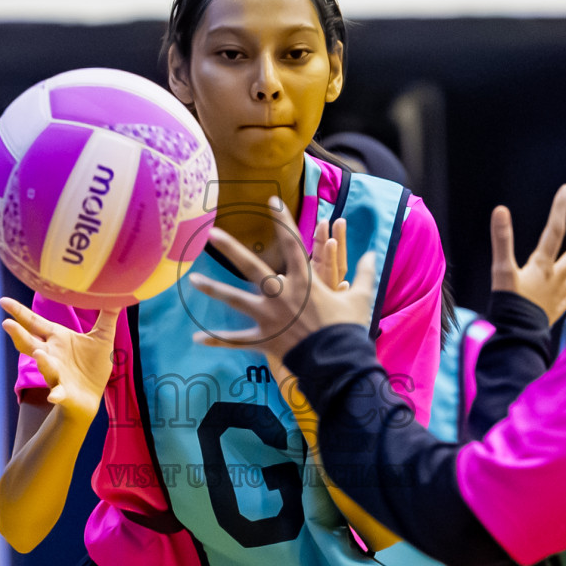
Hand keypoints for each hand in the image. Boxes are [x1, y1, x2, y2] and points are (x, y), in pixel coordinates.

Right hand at [0, 298, 117, 425]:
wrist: (91, 396)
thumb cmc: (92, 365)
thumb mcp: (103, 337)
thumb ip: (107, 315)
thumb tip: (116, 291)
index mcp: (57, 338)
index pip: (34, 322)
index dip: (19, 312)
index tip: (3, 301)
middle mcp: (51, 354)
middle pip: (30, 342)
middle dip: (19, 334)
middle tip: (6, 323)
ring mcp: (56, 373)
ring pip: (45, 366)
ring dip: (41, 361)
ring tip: (37, 352)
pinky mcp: (64, 391)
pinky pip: (58, 393)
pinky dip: (56, 394)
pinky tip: (54, 396)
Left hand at [189, 198, 373, 361]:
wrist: (339, 363)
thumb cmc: (350, 329)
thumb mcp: (361, 298)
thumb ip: (363, 274)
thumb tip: (373, 254)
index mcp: (306, 281)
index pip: (293, 243)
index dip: (283, 221)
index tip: (272, 202)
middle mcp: (282, 294)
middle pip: (252, 266)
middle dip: (232, 248)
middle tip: (212, 233)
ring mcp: (270, 317)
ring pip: (235, 300)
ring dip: (214, 289)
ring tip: (193, 281)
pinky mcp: (264, 339)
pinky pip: (237, 340)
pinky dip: (218, 340)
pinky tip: (197, 339)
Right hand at [491, 185, 565, 325]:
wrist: (518, 335)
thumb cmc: (510, 303)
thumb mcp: (501, 269)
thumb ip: (502, 239)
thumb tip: (500, 210)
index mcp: (542, 265)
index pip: (553, 231)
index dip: (560, 208)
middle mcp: (555, 278)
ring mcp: (557, 295)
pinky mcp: (554, 311)